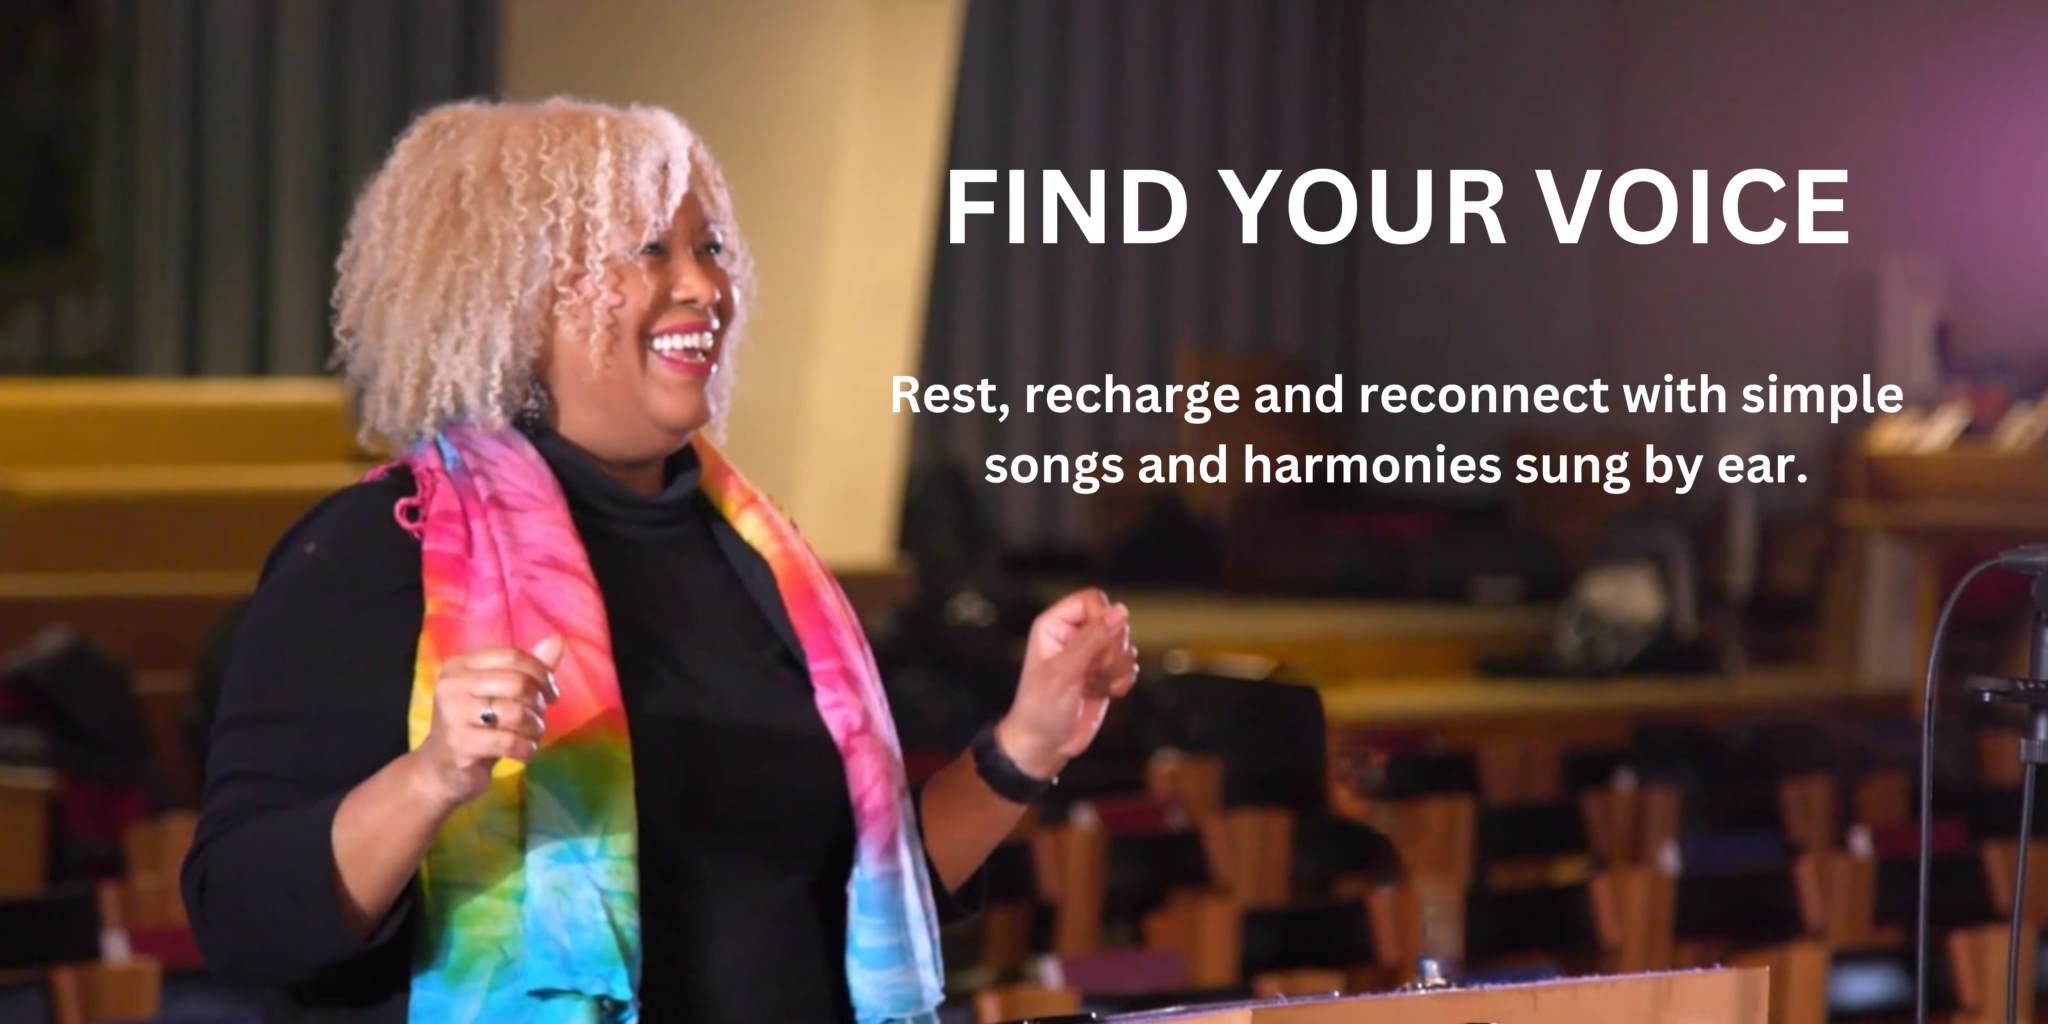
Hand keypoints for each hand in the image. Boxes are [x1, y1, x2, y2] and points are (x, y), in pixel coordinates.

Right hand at [406, 635, 563, 811]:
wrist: (442, 768)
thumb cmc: (477, 725)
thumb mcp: (500, 694)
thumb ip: (528, 669)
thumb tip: (558, 640)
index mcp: (460, 665)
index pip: (512, 656)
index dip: (541, 673)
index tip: (551, 693)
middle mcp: (452, 685)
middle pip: (518, 682)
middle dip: (538, 702)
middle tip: (538, 717)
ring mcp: (453, 714)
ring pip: (516, 713)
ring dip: (535, 728)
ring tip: (531, 735)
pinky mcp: (460, 744)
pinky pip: (509, 742)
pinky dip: (527, 748)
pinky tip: (524, 752)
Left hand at [996, 590, 1137, 780]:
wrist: (1044, 745)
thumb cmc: (1040, 708)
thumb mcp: (1064, 673)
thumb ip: (1092, 640)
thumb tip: (1120, 611)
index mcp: (1055, 624)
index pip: (1093, 600)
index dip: (1103, 620)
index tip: (1098, 648)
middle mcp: (1074, 634)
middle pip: (1114, 622)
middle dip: (1111, 652)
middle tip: (1093, 673)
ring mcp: (1091, 653)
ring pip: (1126, 644)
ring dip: (1116, 670)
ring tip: (1093, 686)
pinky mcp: (1105, 672)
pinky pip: (1130, 664)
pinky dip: (1121, 682)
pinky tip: (1102, 694)